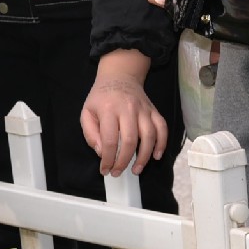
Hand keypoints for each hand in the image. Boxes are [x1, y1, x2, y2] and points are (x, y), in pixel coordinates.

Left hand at [80, 49, 169, 175]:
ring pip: (149, 136)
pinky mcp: (154, 110)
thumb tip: (101, 152)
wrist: (120, 76)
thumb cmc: (101, 97)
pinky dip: (162, 143)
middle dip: (124, 161)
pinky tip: (156, 156)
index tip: (105, 170)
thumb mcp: (87, 112)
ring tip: (136, 170)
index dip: (108, 159)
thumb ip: (90, 133)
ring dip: (144, 157)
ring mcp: (144, 109)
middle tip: (117, 172)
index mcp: (109, 109)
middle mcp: (128, 108)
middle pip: (130, 140)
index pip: (110, 139)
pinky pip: (162, 128)